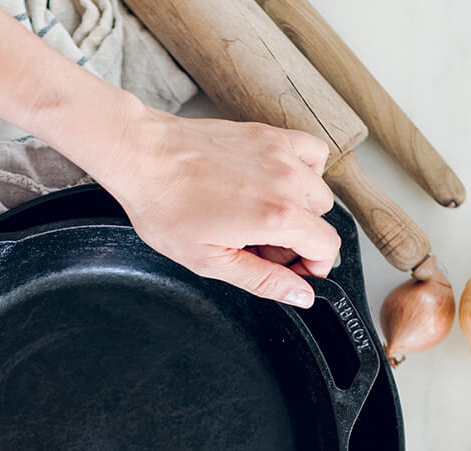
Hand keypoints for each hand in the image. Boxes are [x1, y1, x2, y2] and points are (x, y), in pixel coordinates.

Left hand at [96, 109, 339, 308]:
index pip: (327, 247)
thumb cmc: (167, 206)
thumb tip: (301, 296)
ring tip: (263, 215)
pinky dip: (304, 169)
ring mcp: (280, 153)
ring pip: (319, 188)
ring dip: (301, 207)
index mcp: (276, 217)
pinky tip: (275, 181)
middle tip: (261, 246)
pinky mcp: (268, 134)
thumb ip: (264, 281)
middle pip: (322, 220)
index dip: (313, 268)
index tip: (290, 271)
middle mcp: (287, 181)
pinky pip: (311, 152)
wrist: (143, 156)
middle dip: (300, 240)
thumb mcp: (212, 261)